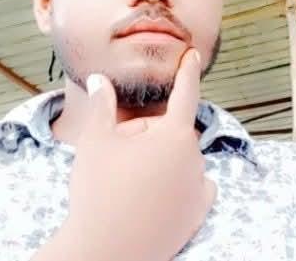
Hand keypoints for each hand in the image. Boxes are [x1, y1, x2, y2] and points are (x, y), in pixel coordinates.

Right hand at [66, 48, 216, 260]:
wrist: (106, 251)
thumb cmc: (100, 189)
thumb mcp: (96, 140)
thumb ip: (102, 104)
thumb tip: (99, 79)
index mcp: (174, 135)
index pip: (184, 93)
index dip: (187, 71)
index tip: (192, 55)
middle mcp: (194, 158)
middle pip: (171, 131)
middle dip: (148, 133)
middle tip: (120, 153)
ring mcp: (198, 187)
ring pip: (179, 157)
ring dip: (160, 158)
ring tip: (131, 179)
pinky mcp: (198, 212)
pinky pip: (193, 183)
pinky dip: (178, 180)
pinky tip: (157, 191)